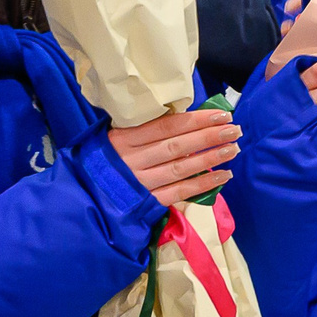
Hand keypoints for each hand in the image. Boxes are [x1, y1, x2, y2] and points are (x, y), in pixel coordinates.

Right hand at [109, 109, 239, 205]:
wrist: (82, 196)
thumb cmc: (103, 161)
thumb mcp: (114, 138)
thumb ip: (143, 129)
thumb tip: (184, 118)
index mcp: (124, 138)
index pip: (167, 126)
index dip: (196, 120)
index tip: (221, 114)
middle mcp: (132, 160)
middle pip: (177, 146)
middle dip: (208, 137)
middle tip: (235, 129)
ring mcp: (140, 183)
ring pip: (181, 169)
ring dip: (210, 159)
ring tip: (233, 149)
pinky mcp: (146, 202)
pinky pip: (179, 192)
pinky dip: (203, 185)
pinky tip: (223, 176)